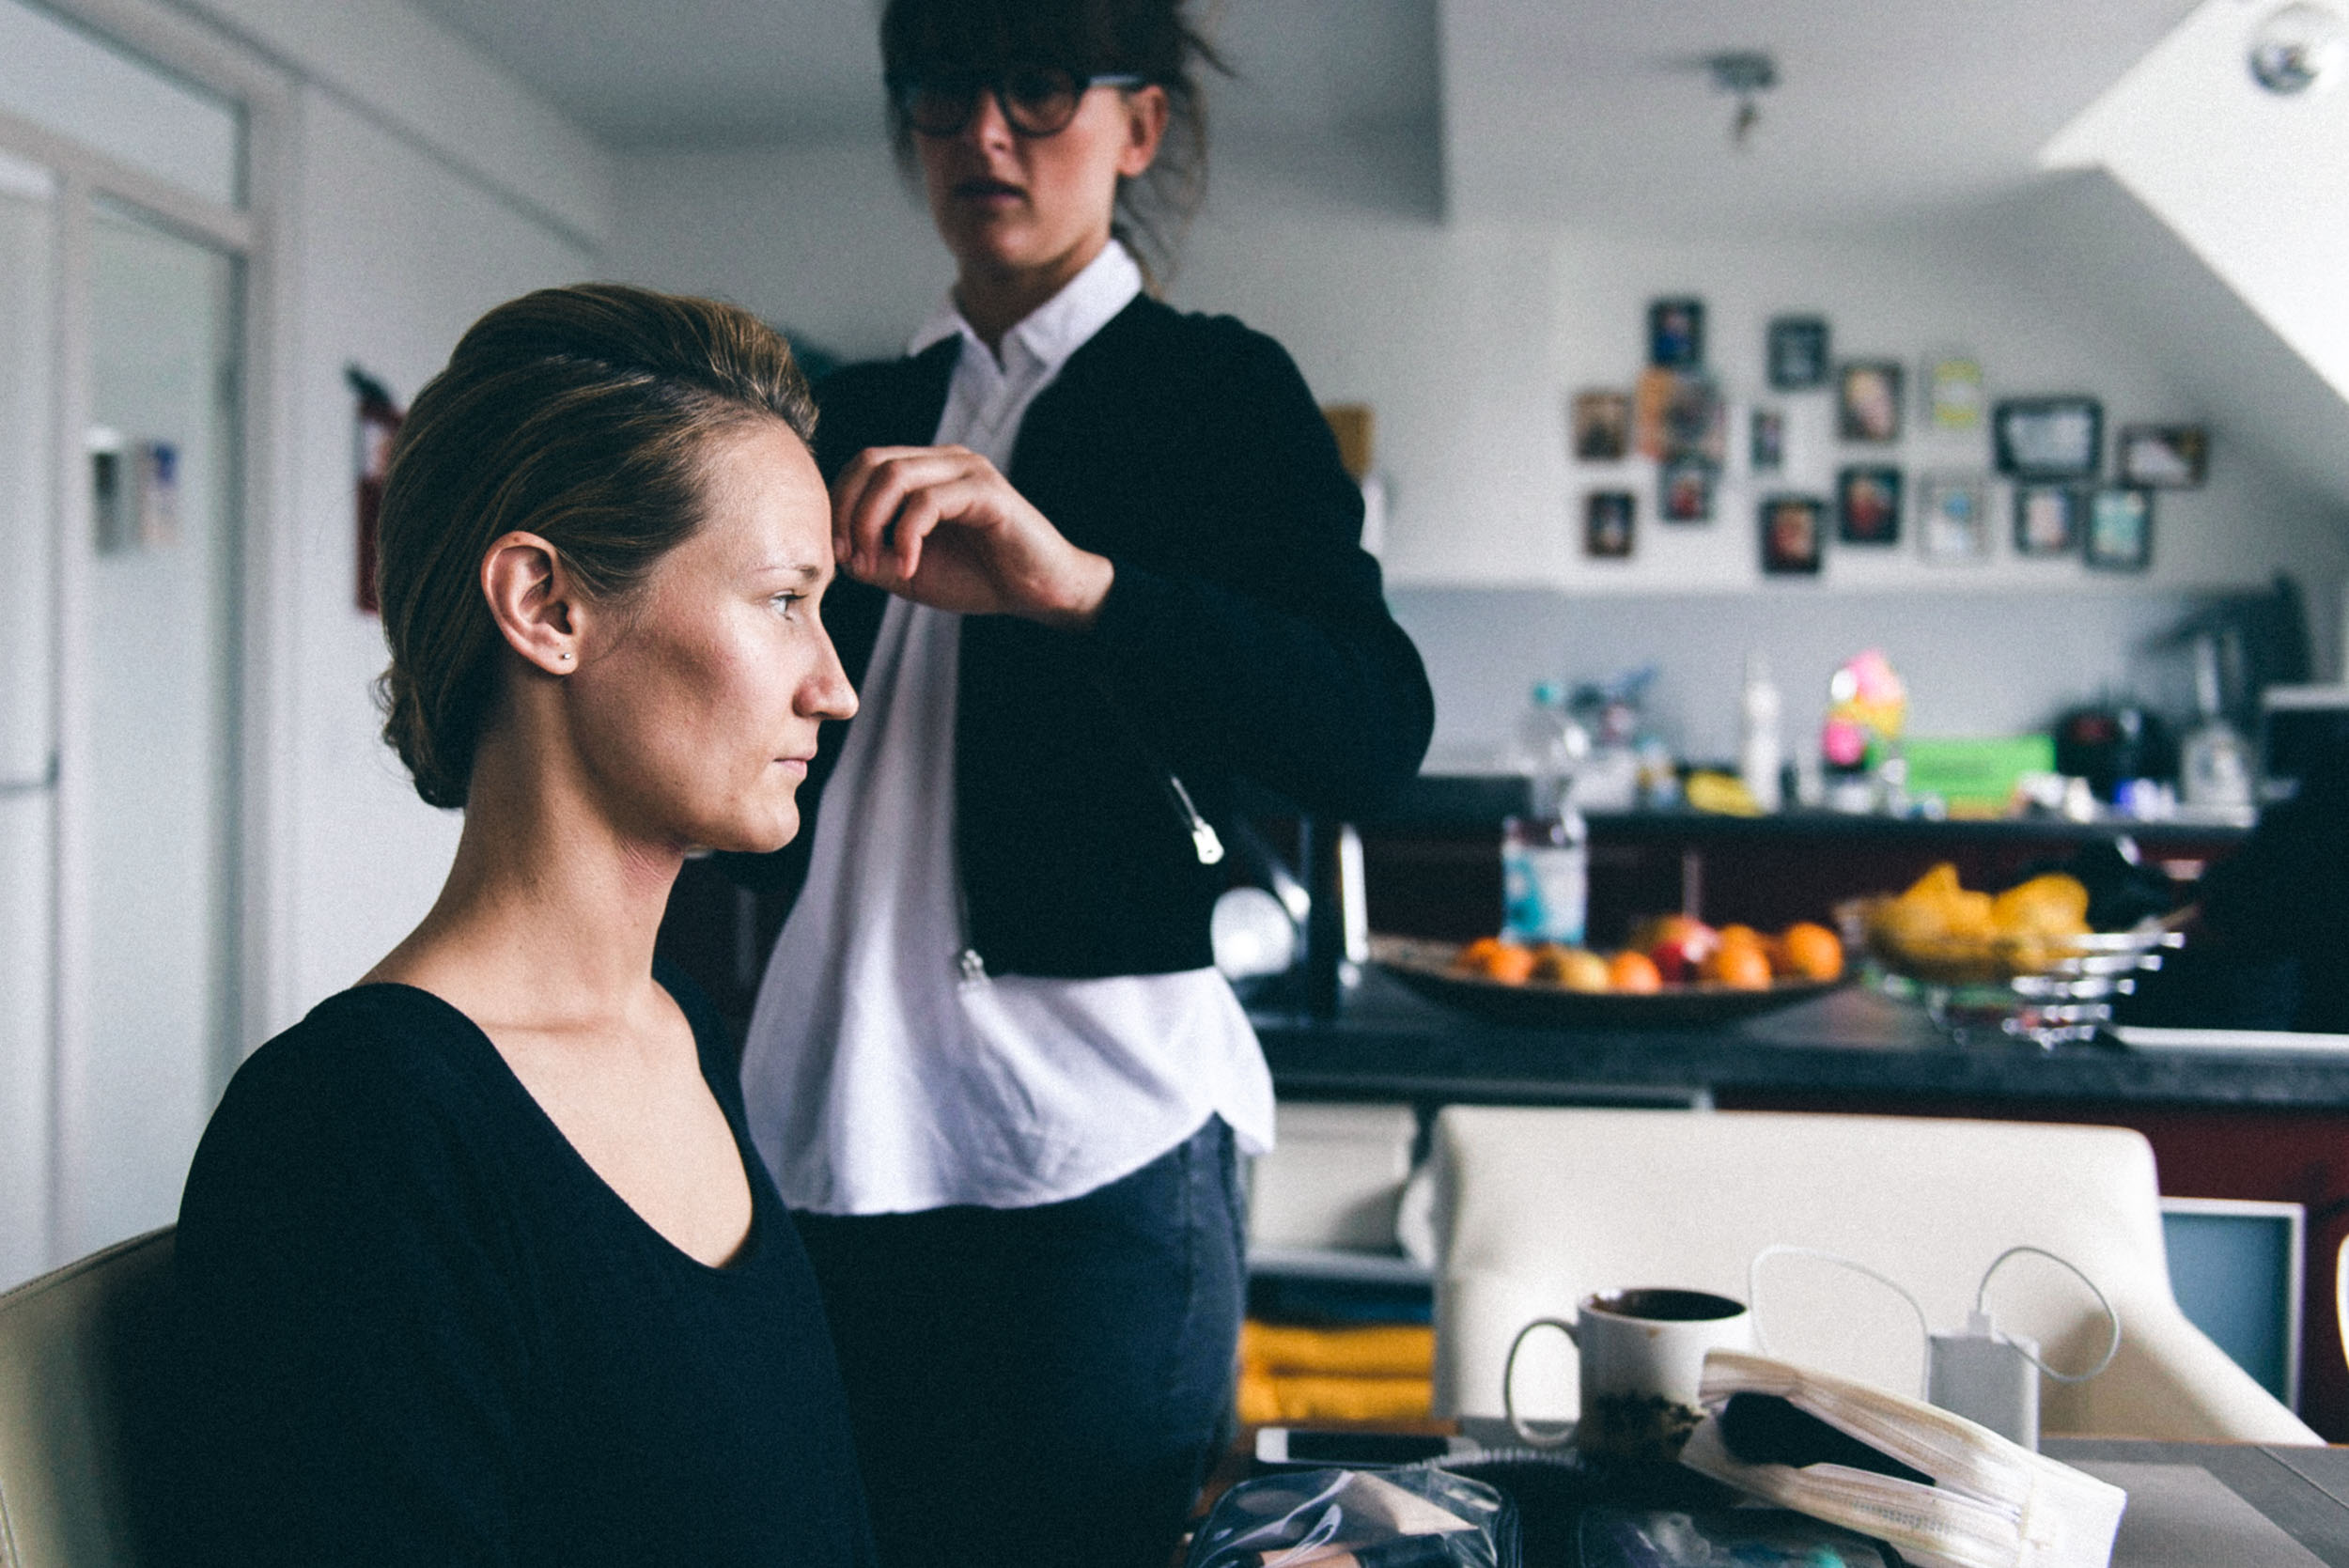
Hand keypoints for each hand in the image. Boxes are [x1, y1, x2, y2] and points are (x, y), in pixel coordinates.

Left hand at [830, 445, 1113, 628]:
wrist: (1041, 592)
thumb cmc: (980, 578)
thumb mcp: (910, 571)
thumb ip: (873, 556)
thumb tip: (838, 550)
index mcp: (926, 471)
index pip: (863, 466)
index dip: (840, 504)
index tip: (839, 554)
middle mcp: (944, 460)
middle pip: (871, 460)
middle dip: (848, 510)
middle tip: (850, 557)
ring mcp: (966, 471)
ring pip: (893, 475)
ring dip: (871, 522)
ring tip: (876, 563)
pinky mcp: (986, 492)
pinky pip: (927, 502)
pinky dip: (906, 536)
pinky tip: (909, 567)